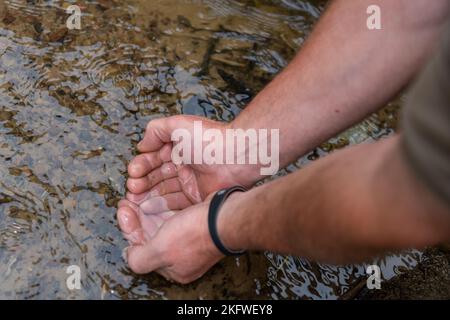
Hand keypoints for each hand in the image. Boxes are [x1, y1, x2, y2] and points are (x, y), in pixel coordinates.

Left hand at [117, 196, 223, 282]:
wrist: (225, 217)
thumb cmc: (195, 235)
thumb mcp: (160, 251)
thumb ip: (140, 258)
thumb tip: (130, 256)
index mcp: (174, 268)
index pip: (143, 250)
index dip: (130, 229)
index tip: (123, 210)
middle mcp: (183, 255)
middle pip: (152, 236)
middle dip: (137, 218)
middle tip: (127, 200)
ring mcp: (192, 238)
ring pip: (163, 223)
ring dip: (148, 209)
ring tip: (138, 193)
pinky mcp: (199, 222)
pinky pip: (176, 214)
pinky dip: (165, 205)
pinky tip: (158, 194)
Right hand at [125, 115, 256, 213]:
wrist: (235, 157)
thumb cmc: (209, 139)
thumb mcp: (178, 125)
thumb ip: (156, 130)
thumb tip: (142, 145)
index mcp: (179, 148)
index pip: (154, 158)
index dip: (142, 165)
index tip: (133, 172)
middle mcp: (183, 165)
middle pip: (155, 176)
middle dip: (141, 181)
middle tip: (132, 188)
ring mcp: (189, 182)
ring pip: (162, 190)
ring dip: (147, 194)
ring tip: (135, 198)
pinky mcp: (196, 198)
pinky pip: (174, 203)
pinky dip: (160, 205)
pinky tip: (148, 207)